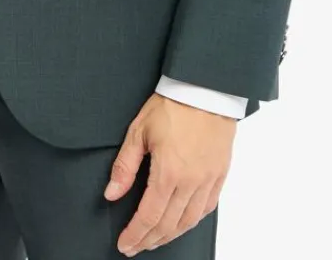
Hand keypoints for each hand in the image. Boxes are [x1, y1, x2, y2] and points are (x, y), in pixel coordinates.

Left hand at [103, 93, 234, 253]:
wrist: (205, 88)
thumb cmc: (172, 105)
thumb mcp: (139, 131)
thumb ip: (125, 166)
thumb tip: (112, 194)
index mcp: (168, 172)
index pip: (149, 216)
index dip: (135, 234)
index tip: (124, 244)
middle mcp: (190, 182)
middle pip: (168, 225)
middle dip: (149, 240)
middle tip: (135, 246)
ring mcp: (208, 180)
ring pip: (189, 221)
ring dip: (170, 235)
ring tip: (155, 239)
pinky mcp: (219, 174)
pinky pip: (207, 208)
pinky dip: (192, 221)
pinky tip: (182, 223)